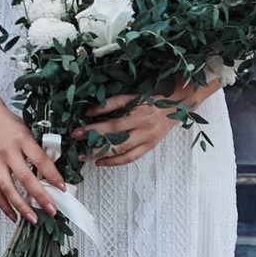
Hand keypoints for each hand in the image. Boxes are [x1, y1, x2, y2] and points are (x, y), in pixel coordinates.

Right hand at [0, 92, 66, 224]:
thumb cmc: (5, 121)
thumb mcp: (25, 129)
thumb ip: (35, 149)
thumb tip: (50, 171)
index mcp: (21, 139)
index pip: (41, 160)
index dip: (53, 176)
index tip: (62, 188)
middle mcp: (7, 151)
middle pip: (25, 178)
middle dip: (40, 197)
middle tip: (52, 210)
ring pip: (8, 189)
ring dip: (22, 207)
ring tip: (33, 219)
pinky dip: (4, 206)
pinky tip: (13, 215)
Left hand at [81, 84, 211, 165]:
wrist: (179, 104)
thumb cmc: (153, 97)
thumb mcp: (133, 95)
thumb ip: (112, 103)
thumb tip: (89, 111)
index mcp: (139, 108)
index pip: (114, 117)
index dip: (96, 121)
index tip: (79, 125)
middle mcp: (144, 125)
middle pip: (116, 136)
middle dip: (94, 139)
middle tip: (77, 141)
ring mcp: (148, 138)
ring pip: (122, 150)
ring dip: (102, 154)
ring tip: (85, 156)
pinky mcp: (150, 146)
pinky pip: (131, 158)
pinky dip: (115, 161)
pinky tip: (101, 161)